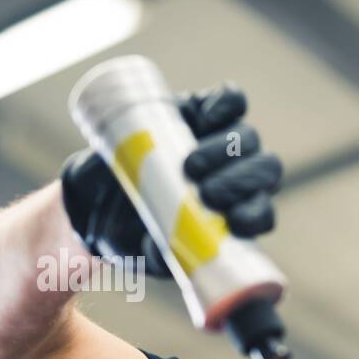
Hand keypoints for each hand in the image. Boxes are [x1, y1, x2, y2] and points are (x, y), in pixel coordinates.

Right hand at [60, 83, 282, 277]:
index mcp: (233, 214)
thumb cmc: (128, 229)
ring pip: (248, 140)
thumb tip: (159, 250)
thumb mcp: (141, 252)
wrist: (94, 192)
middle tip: (205, 191)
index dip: (256, 215)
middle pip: (263, 172)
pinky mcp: (203, 110)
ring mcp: (221, 140)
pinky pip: (231, 101)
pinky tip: (208, 116)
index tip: (233, 221)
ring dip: (227, 151)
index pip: (262, 213)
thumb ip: (155, 256)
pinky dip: (227, 105)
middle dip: (240, 182)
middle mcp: (236, 176)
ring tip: (190, 164)